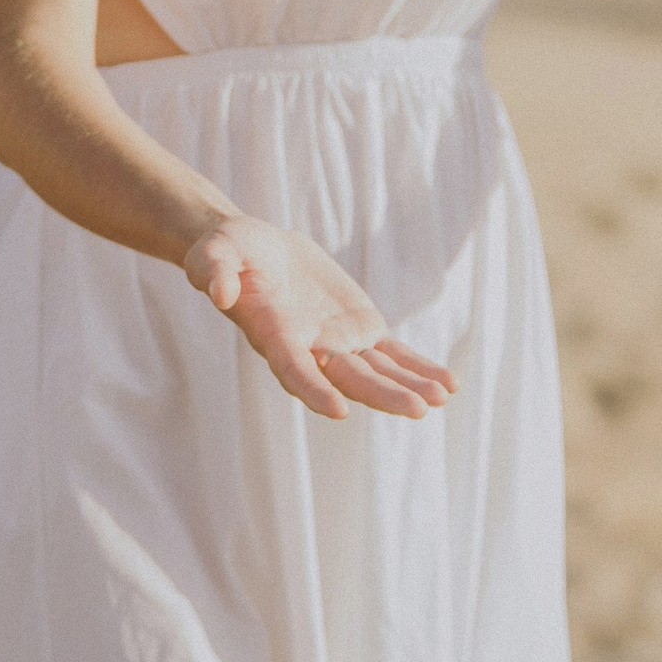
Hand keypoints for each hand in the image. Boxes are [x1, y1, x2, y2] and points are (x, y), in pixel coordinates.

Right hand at [184, 218, 457, 420]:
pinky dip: (418, 368)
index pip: (294, 369)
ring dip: (408, 386)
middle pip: (348, 378)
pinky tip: (448, 384)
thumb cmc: (229, 252)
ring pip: (377, 372)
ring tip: (441, 399)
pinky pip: (393, 355)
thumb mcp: (214, 252)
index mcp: (274, 336)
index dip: (313, 389)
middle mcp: (310, 349)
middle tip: (417, 409)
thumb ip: (213, 270)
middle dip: (382, 394)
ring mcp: (338, 343)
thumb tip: (218, 291)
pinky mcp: (360, 330)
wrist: (257, 251)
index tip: (338, 410)